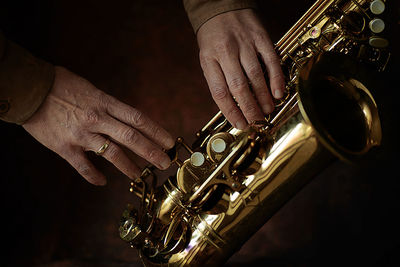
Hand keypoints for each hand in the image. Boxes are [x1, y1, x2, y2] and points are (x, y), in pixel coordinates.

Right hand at [23, 66, 174, 185]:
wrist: (29, 89)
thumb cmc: (62, 85)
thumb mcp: (91, 90)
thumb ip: (109, 106)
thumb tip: (127, 120)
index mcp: (105, 102)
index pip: (138, 118)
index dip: (156, 131)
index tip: (169, 142)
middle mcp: (97, 119)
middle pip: (131, 138)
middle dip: (151, 152)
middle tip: (165, 163)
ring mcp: (81, 134)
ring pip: (112, 154)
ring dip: (129, 166)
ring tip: (139, 174)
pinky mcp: (64, 147)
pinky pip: (83, 167)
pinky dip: (94, 177)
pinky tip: (103, 182)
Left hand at [197, 9, 284, 128]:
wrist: (221, 6)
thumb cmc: (214, 37)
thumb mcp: (207, 58)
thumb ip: (218, 79)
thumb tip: (232, 107)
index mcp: (209, 60)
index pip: (219, 92)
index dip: (231, 112)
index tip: (240, 124)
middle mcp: (226, 52)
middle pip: (238, 87)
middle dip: (249, 109)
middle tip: (257, 122)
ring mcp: (244, 44)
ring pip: (255, 76)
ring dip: (263, 97)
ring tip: (267, 111)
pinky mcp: (260, 37)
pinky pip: (271, 60)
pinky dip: (276, 78)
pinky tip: (278, 92)